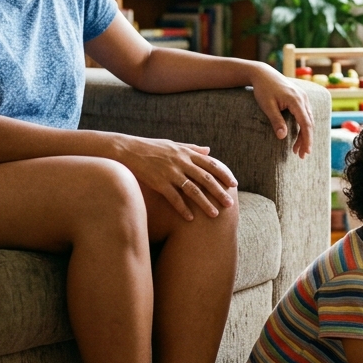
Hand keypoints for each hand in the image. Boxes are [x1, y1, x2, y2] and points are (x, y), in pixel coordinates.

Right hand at [116, 135, 236, 220]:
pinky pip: (174, 198)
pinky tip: (190, 218)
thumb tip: (209, 150)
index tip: (234, 184)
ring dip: (205, 203)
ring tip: (215, 215)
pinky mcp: (158, 182)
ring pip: (192, 190)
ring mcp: (170, 172)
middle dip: (219, 192)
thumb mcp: (173, 144)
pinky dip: (183, 209)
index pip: (210, 164)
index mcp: (186, 152)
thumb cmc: (151, 147)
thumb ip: (192, 148)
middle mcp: (181, 162)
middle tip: (230, 204)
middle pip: (205, 179)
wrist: (127, 150)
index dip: (224, 174)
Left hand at [251, 66, 314, 157]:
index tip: (305, 152)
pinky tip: (298, 134)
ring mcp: (303, 96)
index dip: (307, 139)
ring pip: (308, 119)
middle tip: (301, 155)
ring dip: (305, 134)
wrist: (263, 73)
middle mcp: (303, 98)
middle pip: (309, 123)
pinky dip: (303, 125)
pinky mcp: (300, 97)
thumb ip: (276, 121)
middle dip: (307, 140)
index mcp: (296, 100)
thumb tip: (283, 137)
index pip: (306, 124)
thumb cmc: (263, 89)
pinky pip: (305, 114)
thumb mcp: (267, 106)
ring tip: (297, 148)